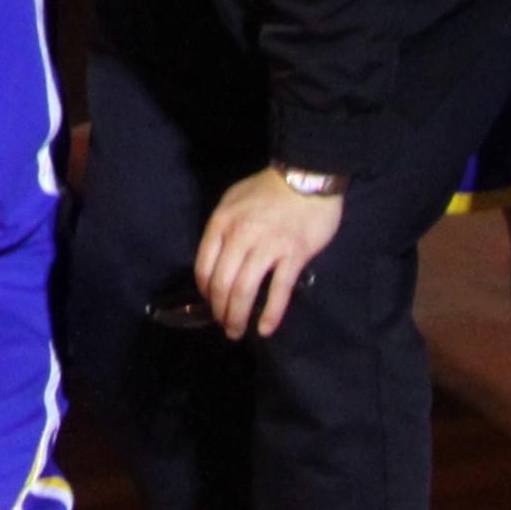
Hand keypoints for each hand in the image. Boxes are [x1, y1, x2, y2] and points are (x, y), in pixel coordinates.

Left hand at [195, 167, 348, 338]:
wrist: (306, 178)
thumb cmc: (268, 191)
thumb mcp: (232, 201)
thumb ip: (222, 228)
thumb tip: (215, 259)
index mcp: (222, 223)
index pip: (204, 266)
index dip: (205, 292)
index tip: (210, 304)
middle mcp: (240, 236)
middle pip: (222, 283)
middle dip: (220, 310)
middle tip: (224, 325)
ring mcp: (267, 246)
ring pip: (245, 290)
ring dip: (238, 316)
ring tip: (238, 331)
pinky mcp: (293, 255)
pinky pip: (279, 290)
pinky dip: (271, 314)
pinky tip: (265, 329)